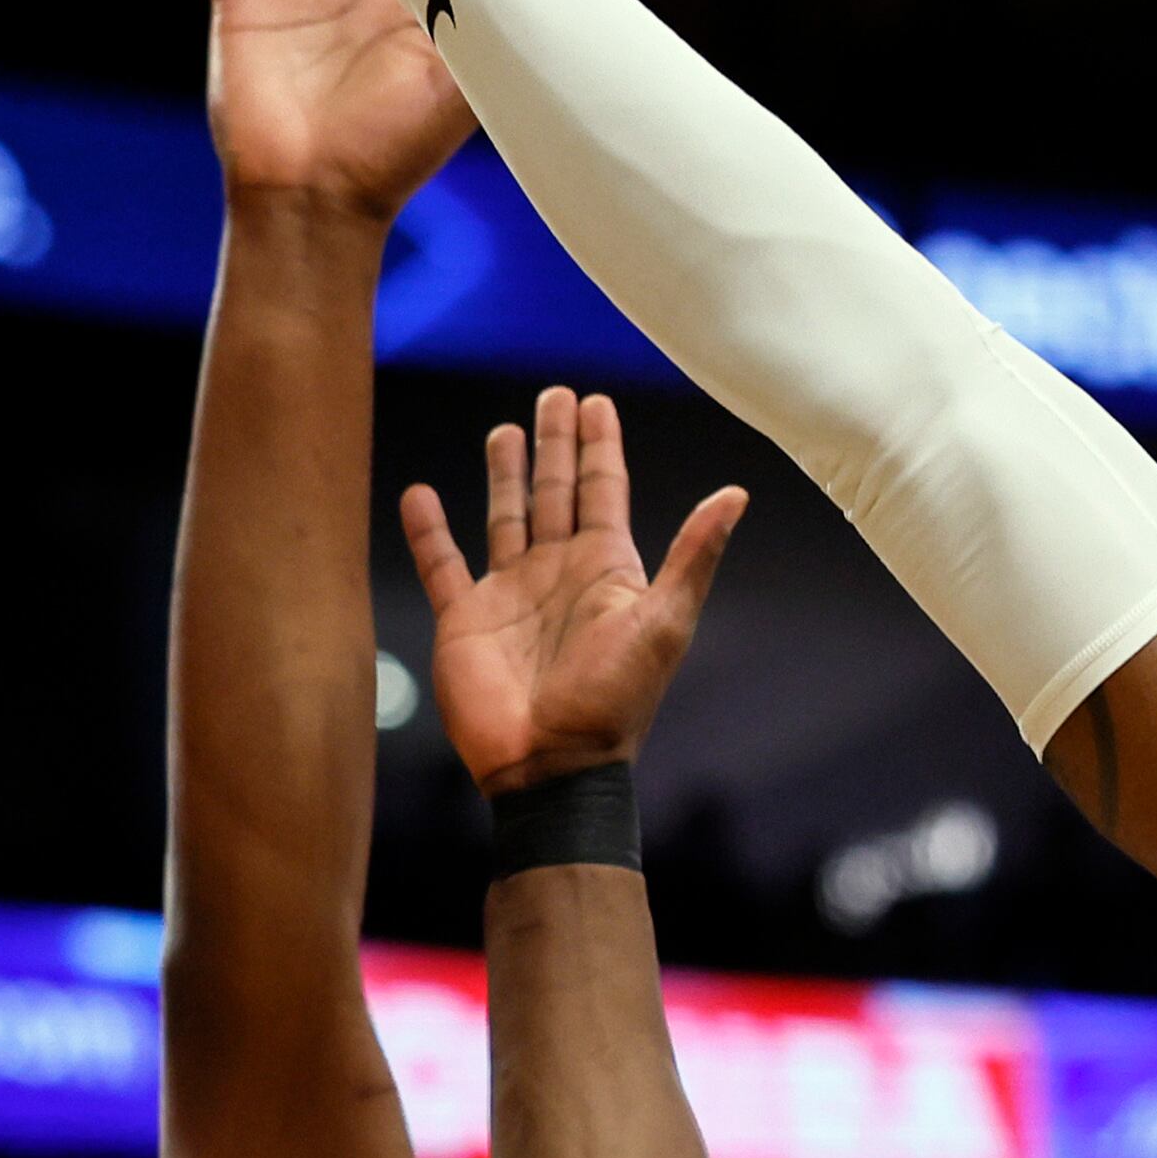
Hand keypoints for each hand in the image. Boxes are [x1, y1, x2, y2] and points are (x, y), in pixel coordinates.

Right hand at [402, 391, 748, 795]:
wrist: (551, 762)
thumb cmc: (613, 698)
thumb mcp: (664, 620)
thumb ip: (694, 555)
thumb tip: (737, 492)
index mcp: (606, 569)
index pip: (603, 490)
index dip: (600, 446)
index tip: (595, 401)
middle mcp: (558, 573)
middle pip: (556, 491)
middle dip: (555, 444)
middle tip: (554, 394)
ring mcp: (511, 594)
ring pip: (506, 517)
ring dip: (506, 475)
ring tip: (504, 431)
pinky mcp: (465, 620)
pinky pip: (442, 564)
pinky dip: (429, 530)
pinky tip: (420, 494)